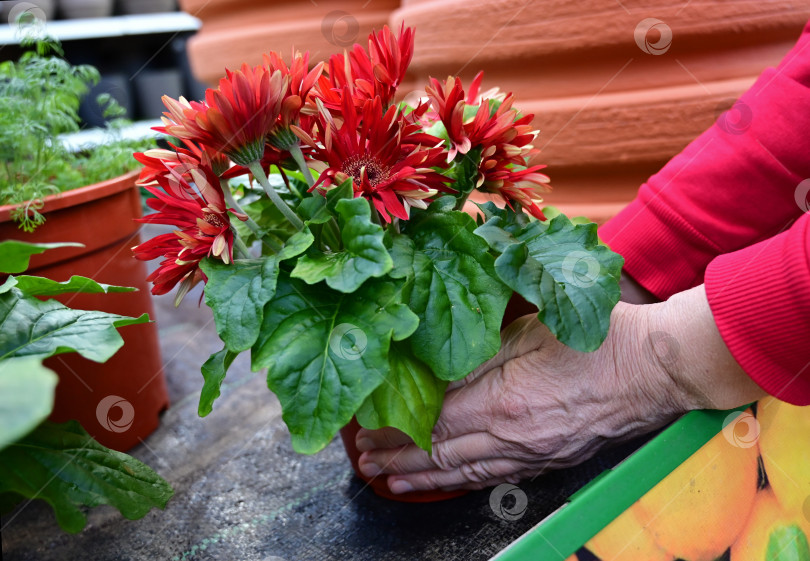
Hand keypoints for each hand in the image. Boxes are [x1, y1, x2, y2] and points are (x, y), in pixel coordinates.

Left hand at [356, 285, 765, 492]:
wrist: (654, 368)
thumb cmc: (594, 340)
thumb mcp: (527, 332)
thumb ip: (477, 355)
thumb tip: (435, 371)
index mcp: (502, 403)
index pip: (432, 423)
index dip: (394, 431)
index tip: (365, 433)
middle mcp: (512, 439)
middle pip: (441, 453)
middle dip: (397, 459)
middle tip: (365, 463)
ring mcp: (532, 456)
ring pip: (464, 473)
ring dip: (423, 478)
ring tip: (391, 482)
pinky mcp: (549, 462)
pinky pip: (495, 478)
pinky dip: (462, 483)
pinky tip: (446, 483)